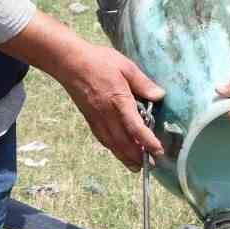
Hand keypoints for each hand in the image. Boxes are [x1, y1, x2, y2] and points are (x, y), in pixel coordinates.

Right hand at [55, 42, 165, 169]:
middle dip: (138, 156)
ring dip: (125, 157)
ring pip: (112, 144)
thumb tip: (159, 96)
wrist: (70, 63)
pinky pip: (102, 139)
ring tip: (136, 166)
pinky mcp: (89, 119)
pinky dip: (112, 149)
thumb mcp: (126, 67)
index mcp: (119, 101)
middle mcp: (107, 115)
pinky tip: (119, 152)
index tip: (158, 151)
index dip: (148, 142)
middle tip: (151, 164)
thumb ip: (143, 83)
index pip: (135, 127)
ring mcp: (96, 119)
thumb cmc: (99, 62)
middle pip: (124, 142)